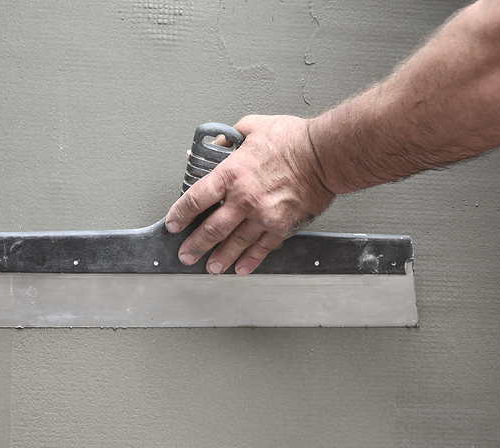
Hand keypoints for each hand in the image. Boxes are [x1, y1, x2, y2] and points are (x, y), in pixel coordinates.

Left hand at [165, 115, 334, 274]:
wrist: (325, 155)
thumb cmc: (292, 139)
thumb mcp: (252, 127)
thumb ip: (229, 140)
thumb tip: (214, 148)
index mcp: (232, 174)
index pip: (196, 199)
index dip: (180, 214)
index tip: (173, 224)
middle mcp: (244, 199)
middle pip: (211, 229)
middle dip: (195, 245)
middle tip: (186, 254)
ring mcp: (263, 216)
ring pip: (234, 243)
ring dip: (219, 257)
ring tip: (210, 267)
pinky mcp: (282, 226)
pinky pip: (262, 248)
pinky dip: (250, 260)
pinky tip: (241, 268)